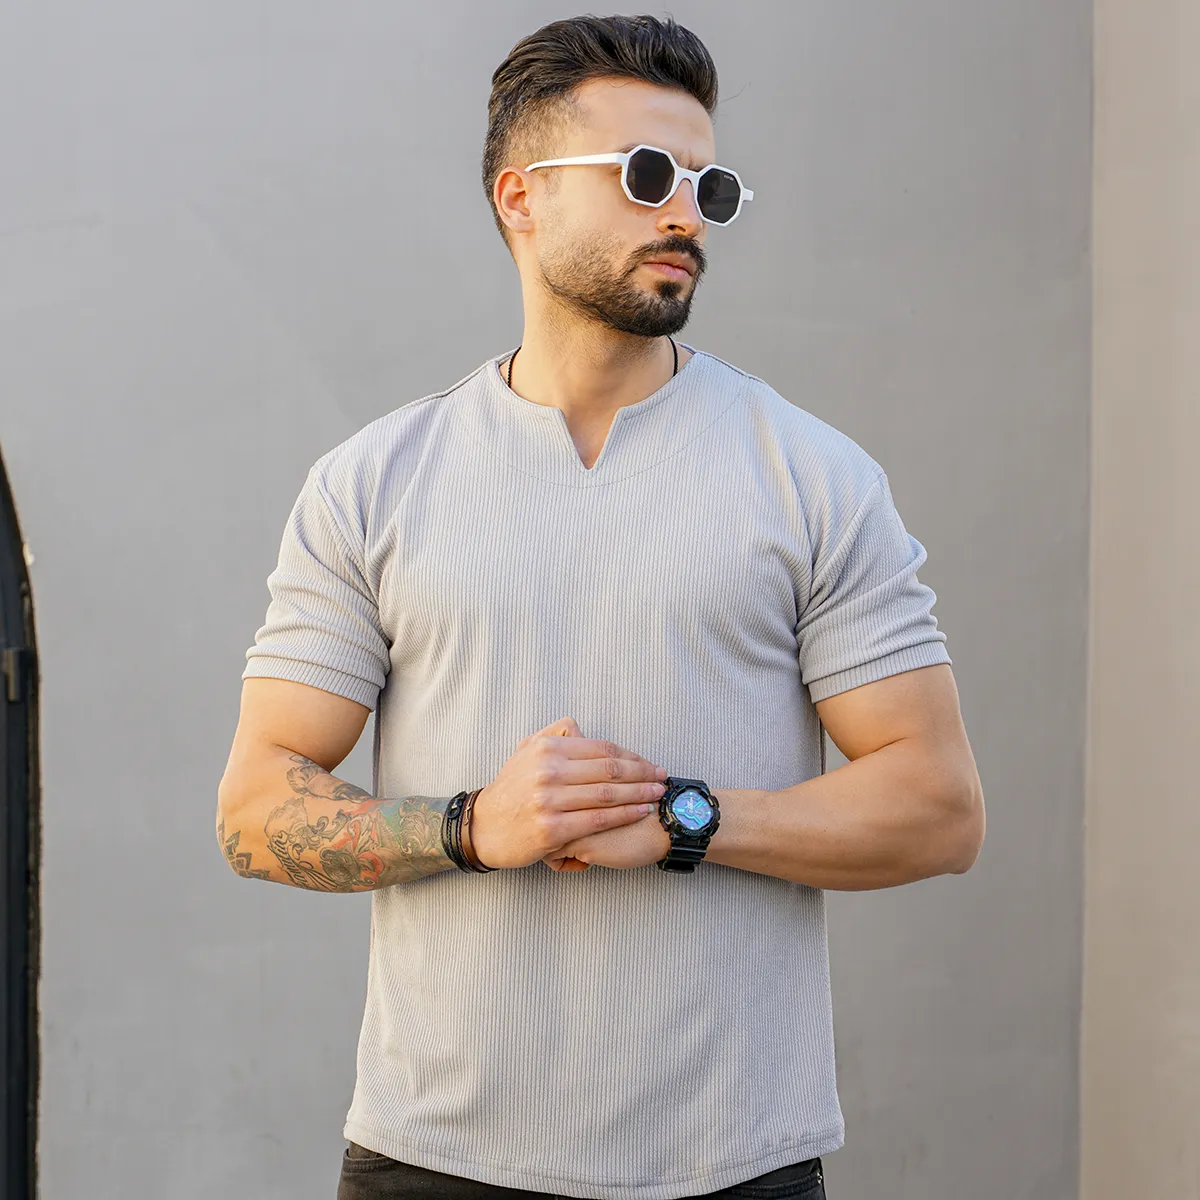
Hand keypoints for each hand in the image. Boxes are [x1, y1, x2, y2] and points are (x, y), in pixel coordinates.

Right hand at [466, 717, 667, 869]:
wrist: (482, 827)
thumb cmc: (511, 789)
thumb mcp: (526, 751)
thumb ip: (555, 735)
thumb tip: (582, 730)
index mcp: (547, 749)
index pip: (601, 749)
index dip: (632, 756)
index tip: (649, 764)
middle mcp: (548, 772)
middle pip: (610, 769)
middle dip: (642, 773)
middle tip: (662, 777)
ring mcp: (549, 801)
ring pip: (607, 794)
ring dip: (639, 794)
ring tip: (657, 794)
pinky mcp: (551, 829)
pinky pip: (597, 820)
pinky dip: (624, 815)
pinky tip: (640, 812)